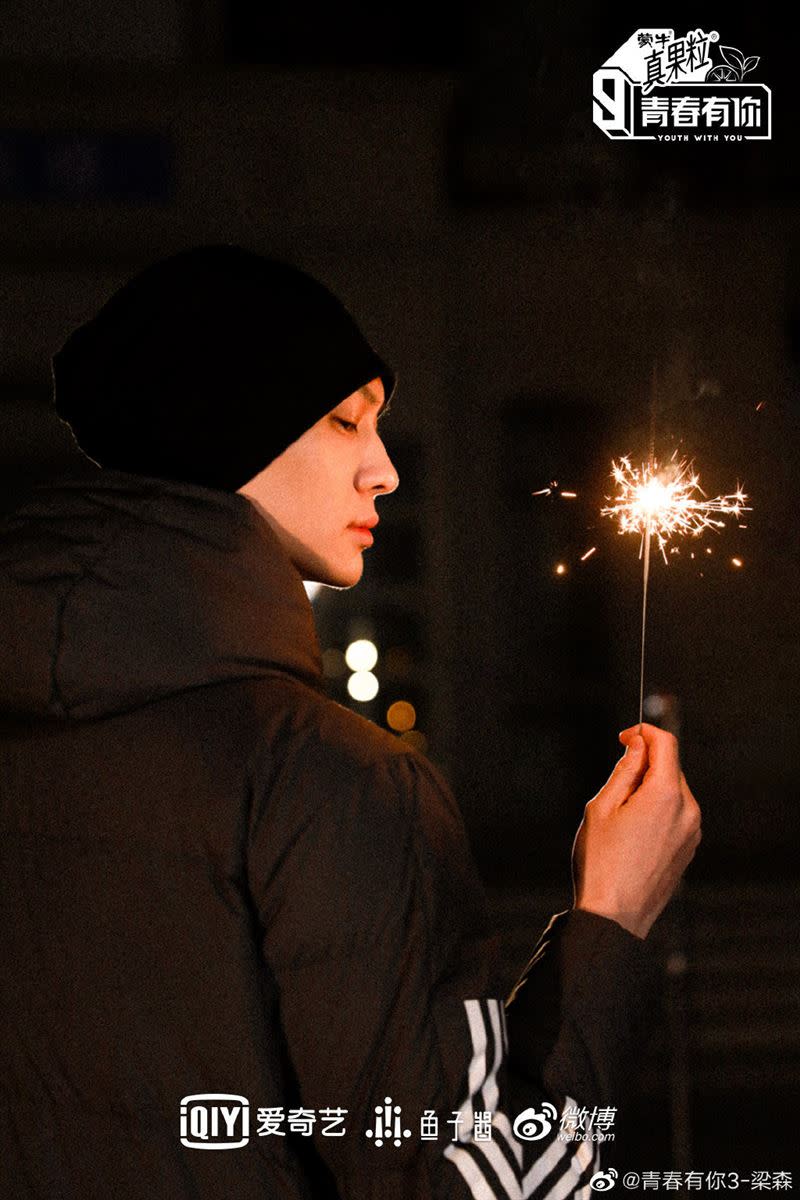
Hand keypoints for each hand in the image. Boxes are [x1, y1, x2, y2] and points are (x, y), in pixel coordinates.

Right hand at [571, 723, 700, 938]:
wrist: (615, 915)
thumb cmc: (602, 862)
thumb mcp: (602, 806)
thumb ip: (625, 769)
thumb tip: (639, 745)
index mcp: (666, 794)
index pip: (666, 743)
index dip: (644, 732)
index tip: (625, 737)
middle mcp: (688, 810)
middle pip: (670, 767)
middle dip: (645, 764)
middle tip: (614, 785)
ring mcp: (692, 832)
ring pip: (673, 792)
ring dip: (651, 789)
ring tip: (620, 816)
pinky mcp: (689, 848)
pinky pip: (677, 815)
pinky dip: (658, 810)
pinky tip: (633, 833)